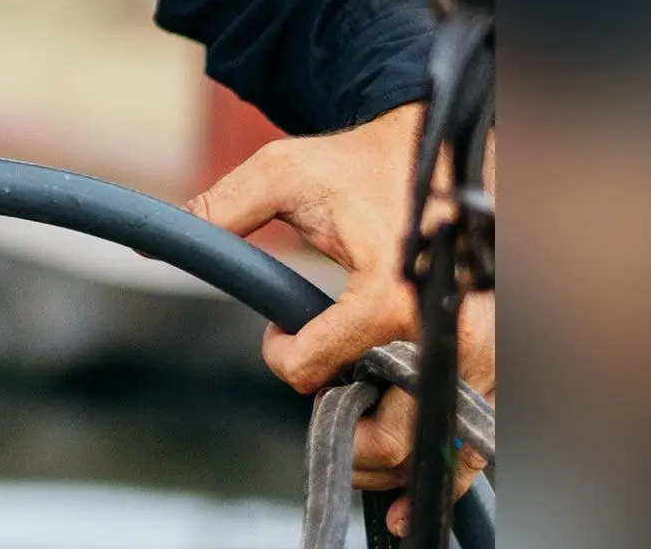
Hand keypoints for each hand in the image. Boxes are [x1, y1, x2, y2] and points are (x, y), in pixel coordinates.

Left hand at [187, 103, 495, 533]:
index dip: (282, 358)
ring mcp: (482, 353)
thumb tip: (152, 245)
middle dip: (342, 438)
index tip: (278, 337)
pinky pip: (476, 440)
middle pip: (391, 433)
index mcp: (392, 288)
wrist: (434, 150)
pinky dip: (443, 473)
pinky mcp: (498, 363)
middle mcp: (445, 331)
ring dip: (388, 465)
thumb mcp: (283, 171)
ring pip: (435, 449)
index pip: (320, 365)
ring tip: (353, 458)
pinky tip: (405, 501)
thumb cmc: (360, 162)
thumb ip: (221, 209)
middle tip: (317, 407)